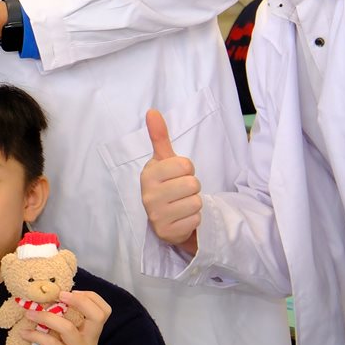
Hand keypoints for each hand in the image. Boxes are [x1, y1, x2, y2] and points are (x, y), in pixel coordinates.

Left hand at [27, 288, 110, 344]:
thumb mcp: (64, 342)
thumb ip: (60, 325)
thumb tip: (42, 301)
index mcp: (90, 334)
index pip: (103, 310)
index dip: (90, 297)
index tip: (69, 291)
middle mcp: (89, 342)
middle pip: (97, 316)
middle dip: (78, 300)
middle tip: (58, 296)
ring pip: (68, 328)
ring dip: (45, 316)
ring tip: (29, 312)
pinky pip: (51, 343)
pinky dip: (35, 335)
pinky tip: (24, 333)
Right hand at [141, 109, 200, 253]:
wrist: (166, 217)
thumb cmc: (167, 184)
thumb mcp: (164, 161)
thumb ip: (160, 137)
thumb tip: (152, 111)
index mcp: (148, 175)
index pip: (185, 165)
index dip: (187, 169)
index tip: (177, 175)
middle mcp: (148, 195)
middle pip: (192, 184)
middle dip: (192, 187)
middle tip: (181, 191)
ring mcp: (156, 215)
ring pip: (196, 202)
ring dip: (194, 204)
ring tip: (181, 204)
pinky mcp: (167, 232)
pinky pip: (195, 219)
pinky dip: (194, 219)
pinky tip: (182, 218)